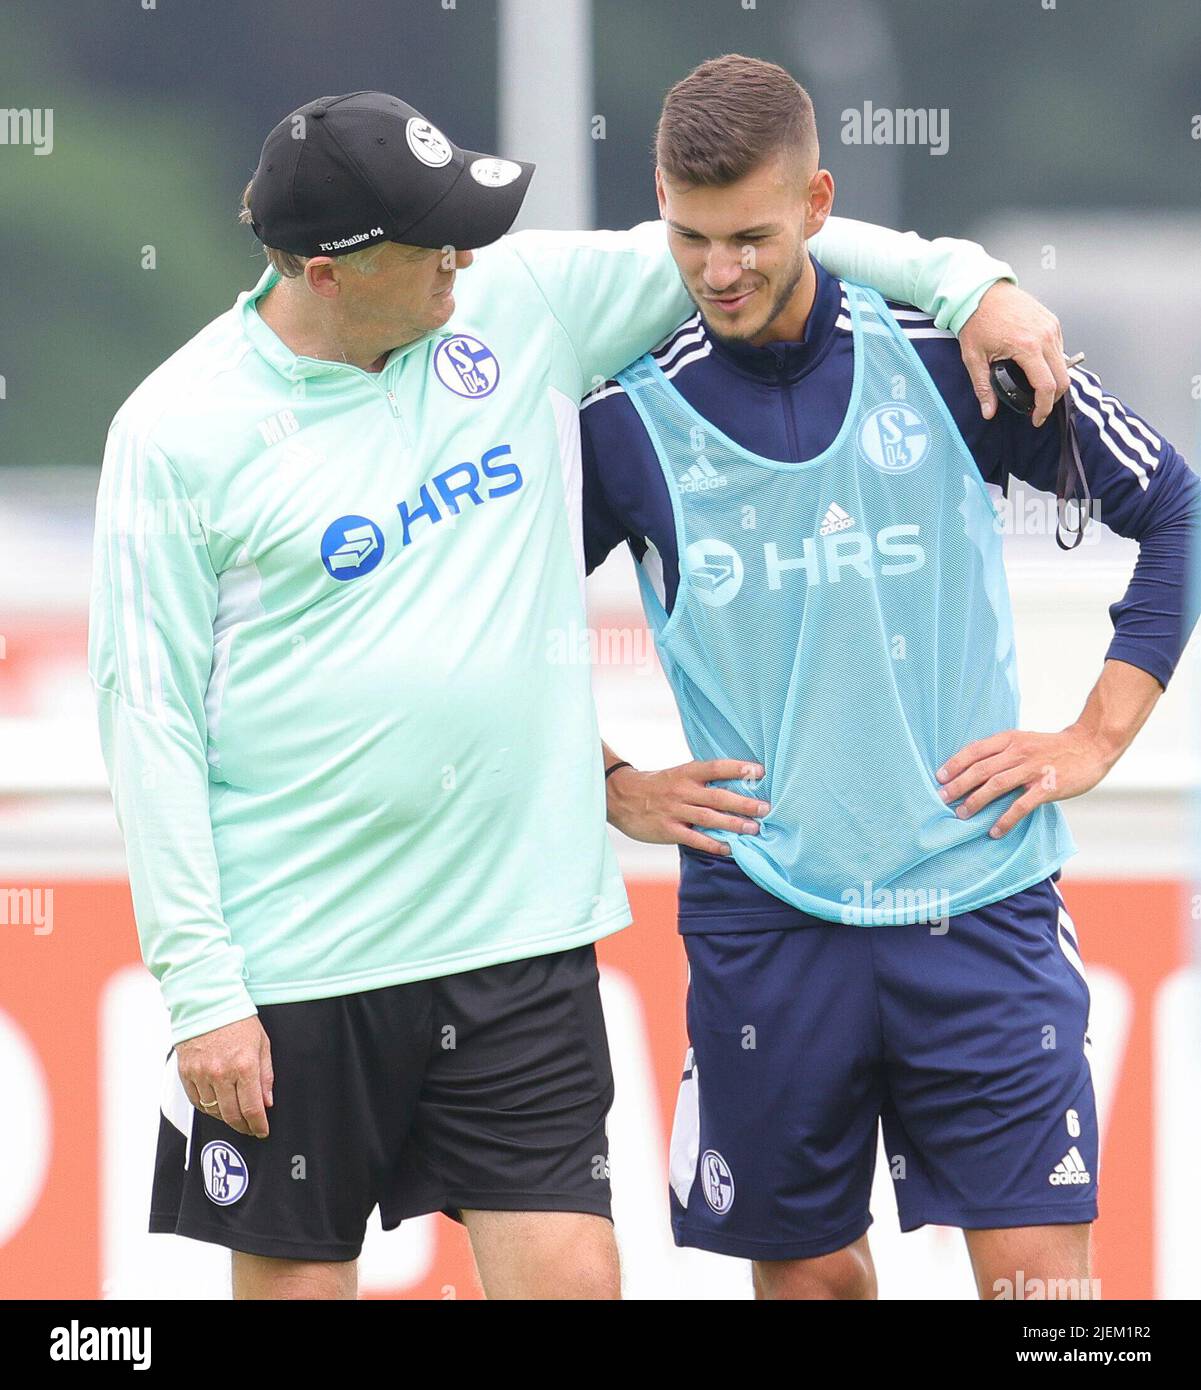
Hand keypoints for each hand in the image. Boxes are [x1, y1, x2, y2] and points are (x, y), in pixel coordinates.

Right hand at [176, 1015, 273, 1138]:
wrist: (208, 1003)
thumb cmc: (238, 1020)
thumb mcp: (262, 1044)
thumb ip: (265, 1075)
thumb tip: (266, 1102)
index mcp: (244, 1066)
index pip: (252, 1108)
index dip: (258, 1125)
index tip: (262, 1130)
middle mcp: (221, 1073)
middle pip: (232, 1115)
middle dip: (243, 1127)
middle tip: (250, 1128)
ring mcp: (201, 1074)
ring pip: (213, 1111)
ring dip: (226, 1118)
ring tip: (235, 1117)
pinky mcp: (186, 1073)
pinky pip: (196, 1101)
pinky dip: (208, 1108)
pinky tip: (217, 1106)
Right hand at [606, 759, 768, 854]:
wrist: (620, 796)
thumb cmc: (656, 786)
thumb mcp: (677, 775)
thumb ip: (701, 780)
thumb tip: (736, 784)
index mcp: (686, 772)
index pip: (716, 768)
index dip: (738, 769)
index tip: (760, 772)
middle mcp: (682, 790)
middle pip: (718, 796)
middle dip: (743, 802)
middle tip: (766, 808)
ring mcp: (675, 810)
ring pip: (709, 818)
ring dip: (734, 824)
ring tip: (754, 829)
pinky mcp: (668, 829)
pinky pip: (695, 838)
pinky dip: (713, 844)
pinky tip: (729, 849)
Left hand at [936, 724, 1118, 838]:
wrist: (1090, 746)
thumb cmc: (1052, 747)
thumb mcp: (1023, 740)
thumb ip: (1001, 751)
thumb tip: (973, 767)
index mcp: (1010, 739)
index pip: (975, 750)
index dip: (955, 763)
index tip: (940, 777)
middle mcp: (1018, 752)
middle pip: (981, 769)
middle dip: (958, 784)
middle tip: (942, 798)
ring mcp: (1033, 769)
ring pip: (996, 785)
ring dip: (976, 801)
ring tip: (961, 814)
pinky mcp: (1047, 786)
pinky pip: (1021, 805)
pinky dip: (1005, 819)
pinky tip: (994, 831)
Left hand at [959, 281, 1068, 426]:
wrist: (981, 290)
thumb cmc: (976, 319)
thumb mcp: (974, 358)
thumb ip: (983, 387)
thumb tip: (988, 412)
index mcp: (1027, 346)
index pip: (1047, 385)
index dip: (1044, 407)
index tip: (1036, 417)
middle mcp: (1045, 336)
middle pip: (1063, 378)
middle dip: (1053, 399)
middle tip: (1038, 409)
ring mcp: (1051, 327)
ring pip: (1064, 364)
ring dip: (1054, 380)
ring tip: (1037, 391)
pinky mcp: (1052, 321)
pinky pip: (1060, 349)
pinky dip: (1053, 363)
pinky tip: (1038, 369)